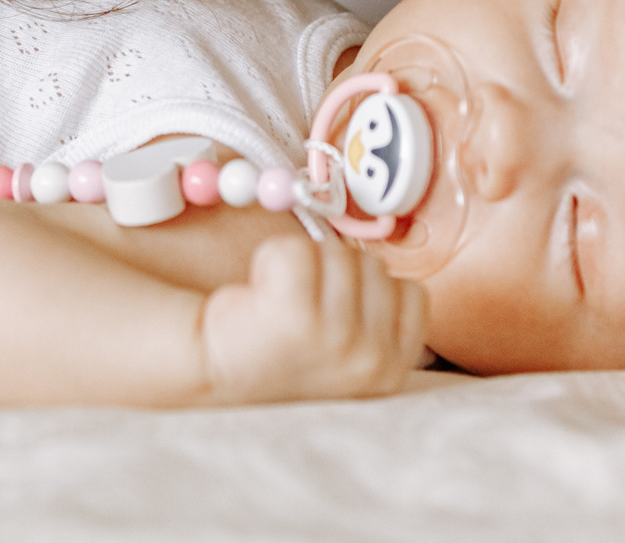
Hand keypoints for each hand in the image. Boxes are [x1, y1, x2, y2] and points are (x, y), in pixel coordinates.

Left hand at [200, 234, 427, 402]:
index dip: (365, 291)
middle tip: (296, 311)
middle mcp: (371, 362)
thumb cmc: (280, 352)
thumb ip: (378, 318)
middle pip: (373, 268)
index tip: (329, 314)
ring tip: (276, 304)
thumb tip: (387, 263)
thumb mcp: (350, 352)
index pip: (410, 294)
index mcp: (391, 373)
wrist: (214, 370)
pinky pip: (297, 251)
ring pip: (337, 254)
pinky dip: (271, 258)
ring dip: (301, 265)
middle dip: (331, 275)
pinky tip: (257, 294)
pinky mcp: (295, 317)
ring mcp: (336, 341)